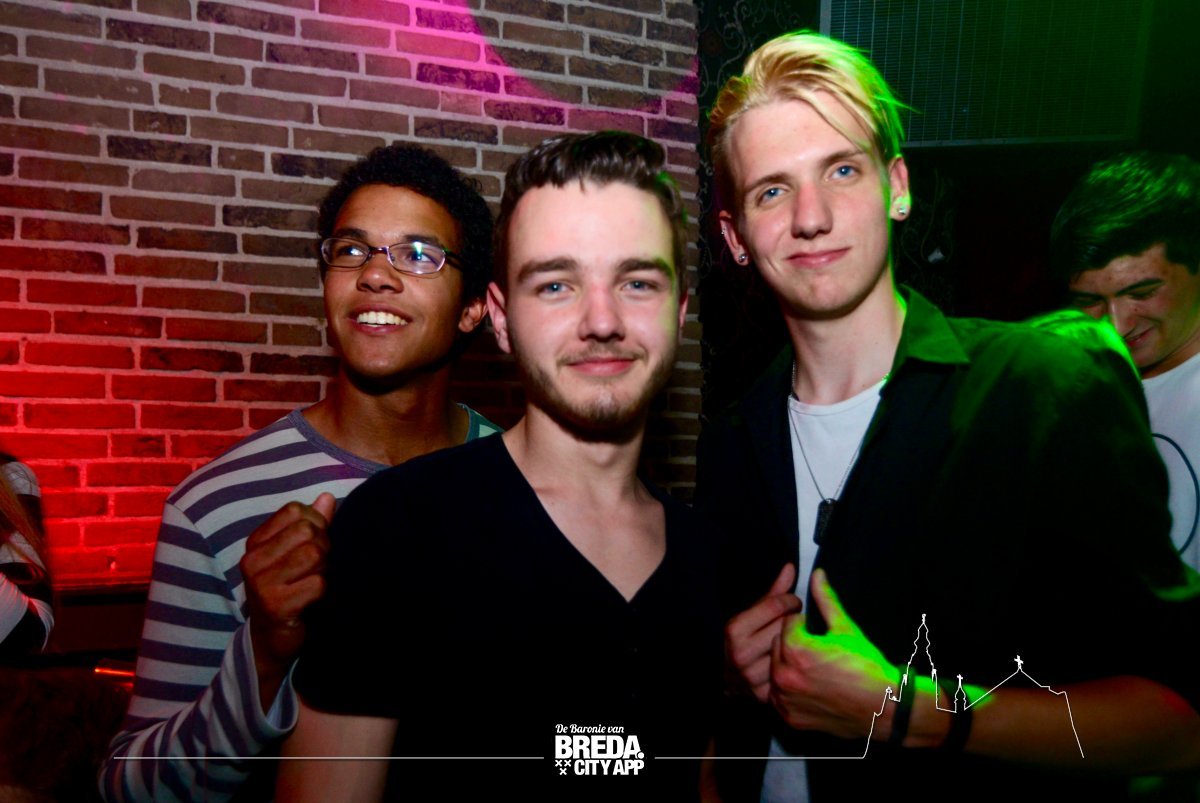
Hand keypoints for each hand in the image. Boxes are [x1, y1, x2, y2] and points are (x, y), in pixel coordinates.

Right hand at [242, 494, 335, 684]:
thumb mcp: (293, 554)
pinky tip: (312, 600)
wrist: (271, 641)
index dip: (316, 524)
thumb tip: (327, 497)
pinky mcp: (276, 605)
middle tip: (317, 568)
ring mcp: (262, 583)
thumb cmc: (287, 591)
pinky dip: (323, 591)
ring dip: (324, 569)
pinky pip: (317, 583)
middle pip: (308, 531)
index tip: (313, 545)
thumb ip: (311, 524)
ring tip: (314, 581)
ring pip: (314, 554)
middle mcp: (253, 560)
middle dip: (323, 547)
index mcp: (256, 542)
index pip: (296, 511)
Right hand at [725, 563, 800, 701]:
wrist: (723, 677)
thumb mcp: (751, 612)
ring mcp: (751, 677)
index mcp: (734, 630)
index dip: (790, 600)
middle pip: (785, 628)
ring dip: (795, 645)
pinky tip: (789, 661)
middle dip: (793, 622)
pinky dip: (792, 666)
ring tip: (792, 640)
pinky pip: (789, 673)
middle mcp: (740, 654)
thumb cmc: (741, 639)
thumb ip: (774, 592)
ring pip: (790, 651)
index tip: (793, 602)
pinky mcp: (762, 695)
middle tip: (794, 622)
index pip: (776, 606)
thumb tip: (791, 567)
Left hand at [769, 568, 896, 739]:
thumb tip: (817, 574)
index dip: (804, 625)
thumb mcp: (846, 628)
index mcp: (796, 650)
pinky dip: (790, 691)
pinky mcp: (790, 717)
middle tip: (818, 652)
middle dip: (792, 645)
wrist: (884, 707)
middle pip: (776, 646)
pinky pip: (779, 696)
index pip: (787, 623)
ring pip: (775, 671)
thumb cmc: (867, 666)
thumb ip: (826, 599)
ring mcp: (786, 699)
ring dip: (788, 666)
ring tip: (815, 670)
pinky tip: (811, 688)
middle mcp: (784, 675)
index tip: (818, 634)